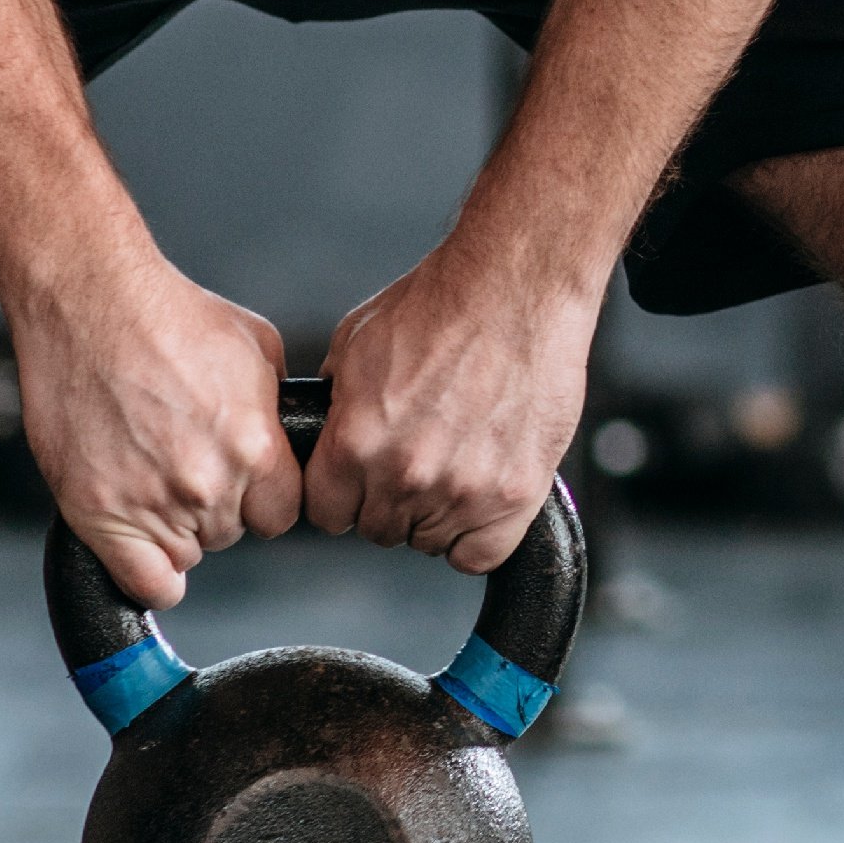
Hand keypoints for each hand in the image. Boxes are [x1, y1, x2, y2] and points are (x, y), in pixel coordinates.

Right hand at [8, 246, 294, 610]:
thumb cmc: (171, 316)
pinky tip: (146, 547)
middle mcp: (208, 485)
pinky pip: (142, 581)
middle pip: (234, 533)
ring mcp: (150, 502)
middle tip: (190, 463)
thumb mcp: (261, 352)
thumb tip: (293, 437)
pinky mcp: (97, 510)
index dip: (268, 499)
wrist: (91, 303)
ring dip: (178, 528)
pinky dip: (148, 573)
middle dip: (221, 505)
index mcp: (256, 450)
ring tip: (157, 477)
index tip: (250, 484)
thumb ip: (278, 409)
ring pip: (188, 553)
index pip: (284, 515)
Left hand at [311, 242, 605, 571]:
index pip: (327, 514)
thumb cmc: (443, 303)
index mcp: (355, 444)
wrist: (516, 288)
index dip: (341, 496)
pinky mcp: (516, 493)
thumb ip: (340, 404)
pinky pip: (481, 554)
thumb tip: (331, 429)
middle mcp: (404, 476)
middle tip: (415, 462)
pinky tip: (479, 500)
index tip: (358, 484)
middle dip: (389, 502)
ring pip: (429, 541)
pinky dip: (477, 536)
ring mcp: (462, 490)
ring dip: (435, 514)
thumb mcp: (357, 345)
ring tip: (454, 465)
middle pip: (379, 531)